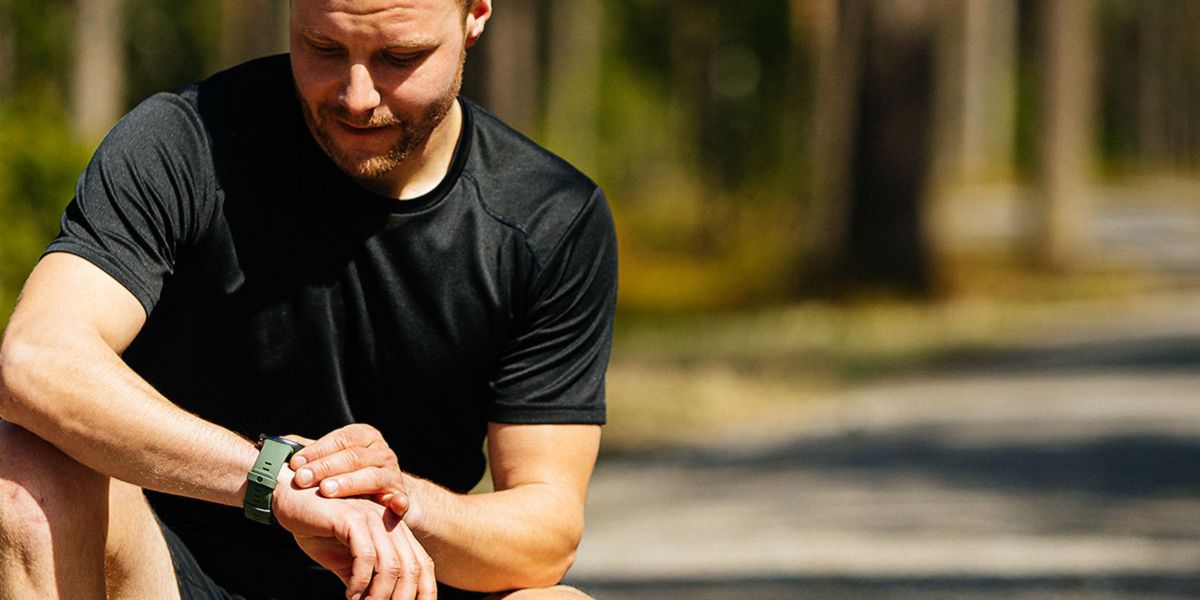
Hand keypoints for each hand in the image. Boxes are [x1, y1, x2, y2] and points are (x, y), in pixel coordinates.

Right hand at [273, 468, 436, 599]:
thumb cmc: (319, 530)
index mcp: (394, 532)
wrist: (290, 499)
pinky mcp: (351, 517)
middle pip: (412, 568)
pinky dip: (360, 581)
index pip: (423, 564)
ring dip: (379, 595)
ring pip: (391, 565)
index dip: (426, 591)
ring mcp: (372, 518)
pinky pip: (365, 555)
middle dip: (402, 599)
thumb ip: (364, 580)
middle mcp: (389, 523)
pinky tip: (350, 594)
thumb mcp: (346, 561)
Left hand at [289, 424, 409, 516]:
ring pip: (372, 476)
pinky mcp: (401, 497)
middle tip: (302, 479)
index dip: (316, 450)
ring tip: (326, 491)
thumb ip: (310, 452)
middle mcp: (381, 452)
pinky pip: (401, 500)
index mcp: (364, 437)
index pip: (340, 440)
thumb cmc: (350, 476)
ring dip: (349, 483)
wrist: (386, 495)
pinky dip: (397, 502)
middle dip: (325, 468)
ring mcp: (393, 474)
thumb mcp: (332, 460)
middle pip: (353, 457)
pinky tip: (392, 505)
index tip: (294, 464)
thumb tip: (275, 445)